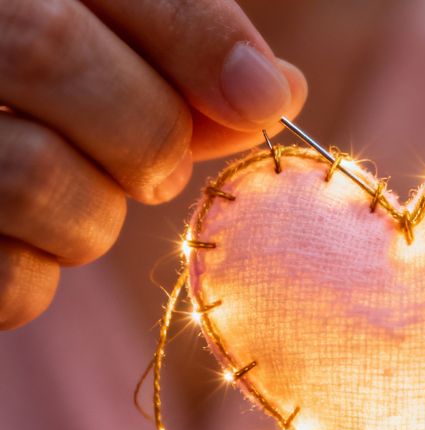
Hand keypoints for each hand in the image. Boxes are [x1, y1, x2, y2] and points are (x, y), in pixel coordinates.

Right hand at [0, 0, 305, 328]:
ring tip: (82, 203)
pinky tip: (31, 244)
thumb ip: (180, 58)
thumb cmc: (46, 105)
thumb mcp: (109, 56)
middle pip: (52, 51)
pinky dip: (40, 275)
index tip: (265, 100)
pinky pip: (6, 277)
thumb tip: (281, 90)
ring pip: (34, 174)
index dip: (200, 40)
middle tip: (159, 170)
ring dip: (94, 214)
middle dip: (149, 131)